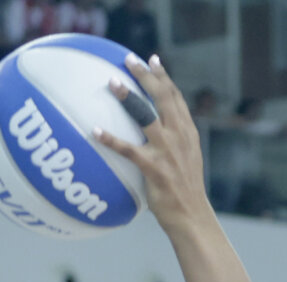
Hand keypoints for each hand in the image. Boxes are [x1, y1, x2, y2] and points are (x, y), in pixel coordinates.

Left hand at [95, 54, 213, 236]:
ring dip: (128, 96)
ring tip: (112, 81)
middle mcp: (179, 137)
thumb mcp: (187, 161)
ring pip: (145, 115)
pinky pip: (128, 150)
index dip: (164, 77)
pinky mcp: (154, 169)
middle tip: (129, 60)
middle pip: (162, 97)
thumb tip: (158, 134)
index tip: (152, 60)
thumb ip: (175, 142)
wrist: (192, 216)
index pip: (175, 98)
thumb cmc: (185, 192)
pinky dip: (110, 139)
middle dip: (146, 75)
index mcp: (187, 133)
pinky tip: (94, 131)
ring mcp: (167, 151)